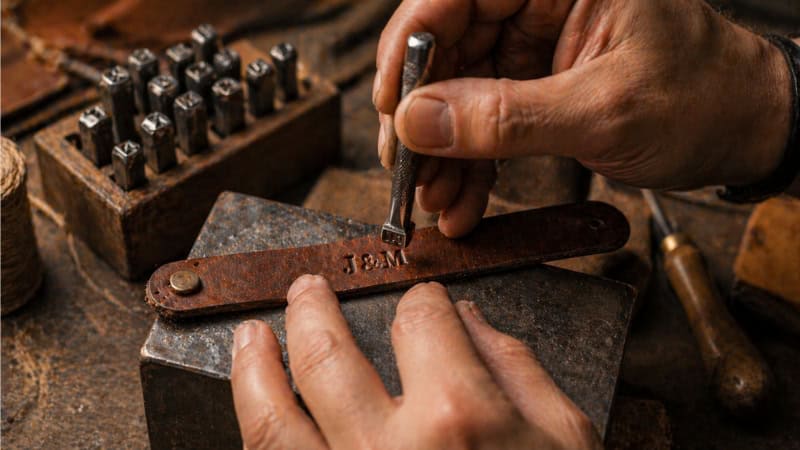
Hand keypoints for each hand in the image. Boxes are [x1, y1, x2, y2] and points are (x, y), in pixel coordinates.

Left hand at [231, 275, 600, 448]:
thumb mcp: (566, 440)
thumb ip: (518, 367)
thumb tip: (469, 320)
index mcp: (458, 417)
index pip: (421, 322)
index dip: (421, 301)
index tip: (419, 302)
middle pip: (328, 354)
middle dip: (314, 309)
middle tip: (307, 289)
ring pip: (274, 417)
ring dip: (255, 366)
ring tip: (251, 334)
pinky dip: (255, 433)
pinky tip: (256, 410)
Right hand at [374, 0, 790, 235]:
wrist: (745, 129)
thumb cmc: (703, 98)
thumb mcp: (603, 111)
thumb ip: (506, 117)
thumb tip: (418, 121)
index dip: (408, 48)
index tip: (390, 107)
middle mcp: (537, 2)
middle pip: (447, 48)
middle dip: (424, 119)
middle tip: (406, 172)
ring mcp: (534, 45)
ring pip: (459, 92)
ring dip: (443, 153)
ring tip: (435, 202)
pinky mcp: (536, 84)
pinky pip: (486, 121)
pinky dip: (471, 164)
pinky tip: (462, 201)